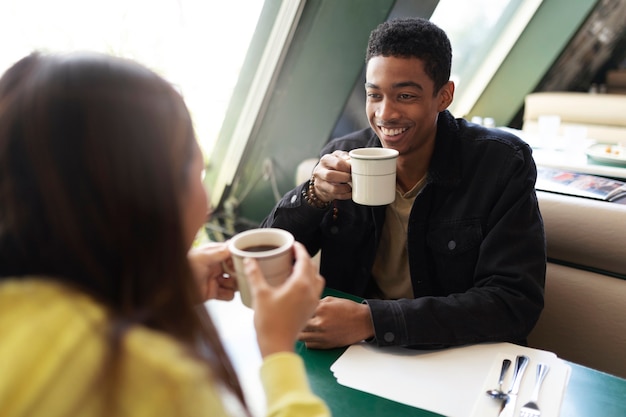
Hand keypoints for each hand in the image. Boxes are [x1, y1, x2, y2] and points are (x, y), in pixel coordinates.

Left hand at [188, 242, 236, 301]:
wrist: (172, 289)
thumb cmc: (182, 269)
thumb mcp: (201, 258)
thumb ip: (218, 252)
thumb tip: (232, 246)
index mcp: (212, 255)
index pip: (230, 253)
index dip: (237, 257)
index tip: (242, 260)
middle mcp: (215, 267)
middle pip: (235, 269)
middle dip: (238, 272)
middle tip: (237, 274)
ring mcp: (215, 280)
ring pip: (234, 282)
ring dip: (234, 284)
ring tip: (227, 283)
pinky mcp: (213, 293)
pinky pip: (228, 295)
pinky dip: (228, 295)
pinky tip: (223, 292)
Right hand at [245, 242, 324, 356]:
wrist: (277, 345)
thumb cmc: (269, 323)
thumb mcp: (260, 294)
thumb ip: (255, 274)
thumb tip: (250, 261)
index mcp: (300, 285)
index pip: (304, 260)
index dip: (299, 250)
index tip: (293, 244)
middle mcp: (310, 292)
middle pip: (313, 268)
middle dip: (304, 259)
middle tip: (293, 254)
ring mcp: (312, 302)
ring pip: (316, 280)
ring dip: (309, 271)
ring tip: (295, 269)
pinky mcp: (310, 310)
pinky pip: (315, 291)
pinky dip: (309, 283)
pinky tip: (295, 286)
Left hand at [298, 296, 373, 348]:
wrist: (364, 321)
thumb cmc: (349, 309)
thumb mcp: (332, 299)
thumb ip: (316, 302)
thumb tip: (304, 305)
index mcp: (321, 309)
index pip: (300, 310)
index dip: (297, 309)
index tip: (295, 309)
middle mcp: (320, 323)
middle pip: (298, 324)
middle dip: (296, 322)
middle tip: (295, 320)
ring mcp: (323, 335)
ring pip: (301, 337)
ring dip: (300, 332)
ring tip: (302, 329)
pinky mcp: (326, 345)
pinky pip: (309, 345)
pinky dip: (307, 340)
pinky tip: (311, 335)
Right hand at [312, 150, 352, 201]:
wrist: (322, 177)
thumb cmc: (333, 165)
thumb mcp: (338, 156)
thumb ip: (346, 157)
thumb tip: (352, 162)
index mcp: (325, 160)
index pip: (337, 163)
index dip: (348, 167)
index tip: (354, 169)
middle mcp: (320, 171)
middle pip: (330, 175)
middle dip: (345, 178)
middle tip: (352, 178)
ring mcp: (320, 183)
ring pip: (333, 189)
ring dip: (346, 188)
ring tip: (351, 185)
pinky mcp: (324, 193)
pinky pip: (337, 196)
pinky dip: (346, 195)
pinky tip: (350, 192)